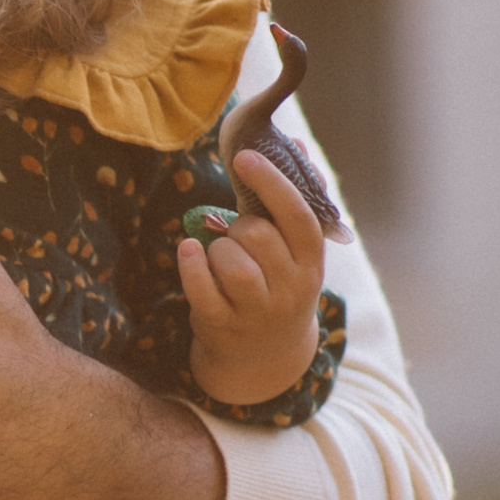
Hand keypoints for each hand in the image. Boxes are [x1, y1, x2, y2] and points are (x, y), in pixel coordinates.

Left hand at [178, 147, 324, 405]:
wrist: (266, 356)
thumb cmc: (277, 284)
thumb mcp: (295, 251)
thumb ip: (294, 199)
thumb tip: (295, 143)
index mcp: (312, 261)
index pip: (298, 216)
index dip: (271, 182)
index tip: (244, 156)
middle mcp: (291, 288)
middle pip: (259, 236)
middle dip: (239, 225)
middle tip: (237, 236)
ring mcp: (258, 311)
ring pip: (233, 263)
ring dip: (217, 248)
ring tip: (220, 255)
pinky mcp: (223, 326)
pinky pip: (203, 290)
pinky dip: (191, 266)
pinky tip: (187, 250)